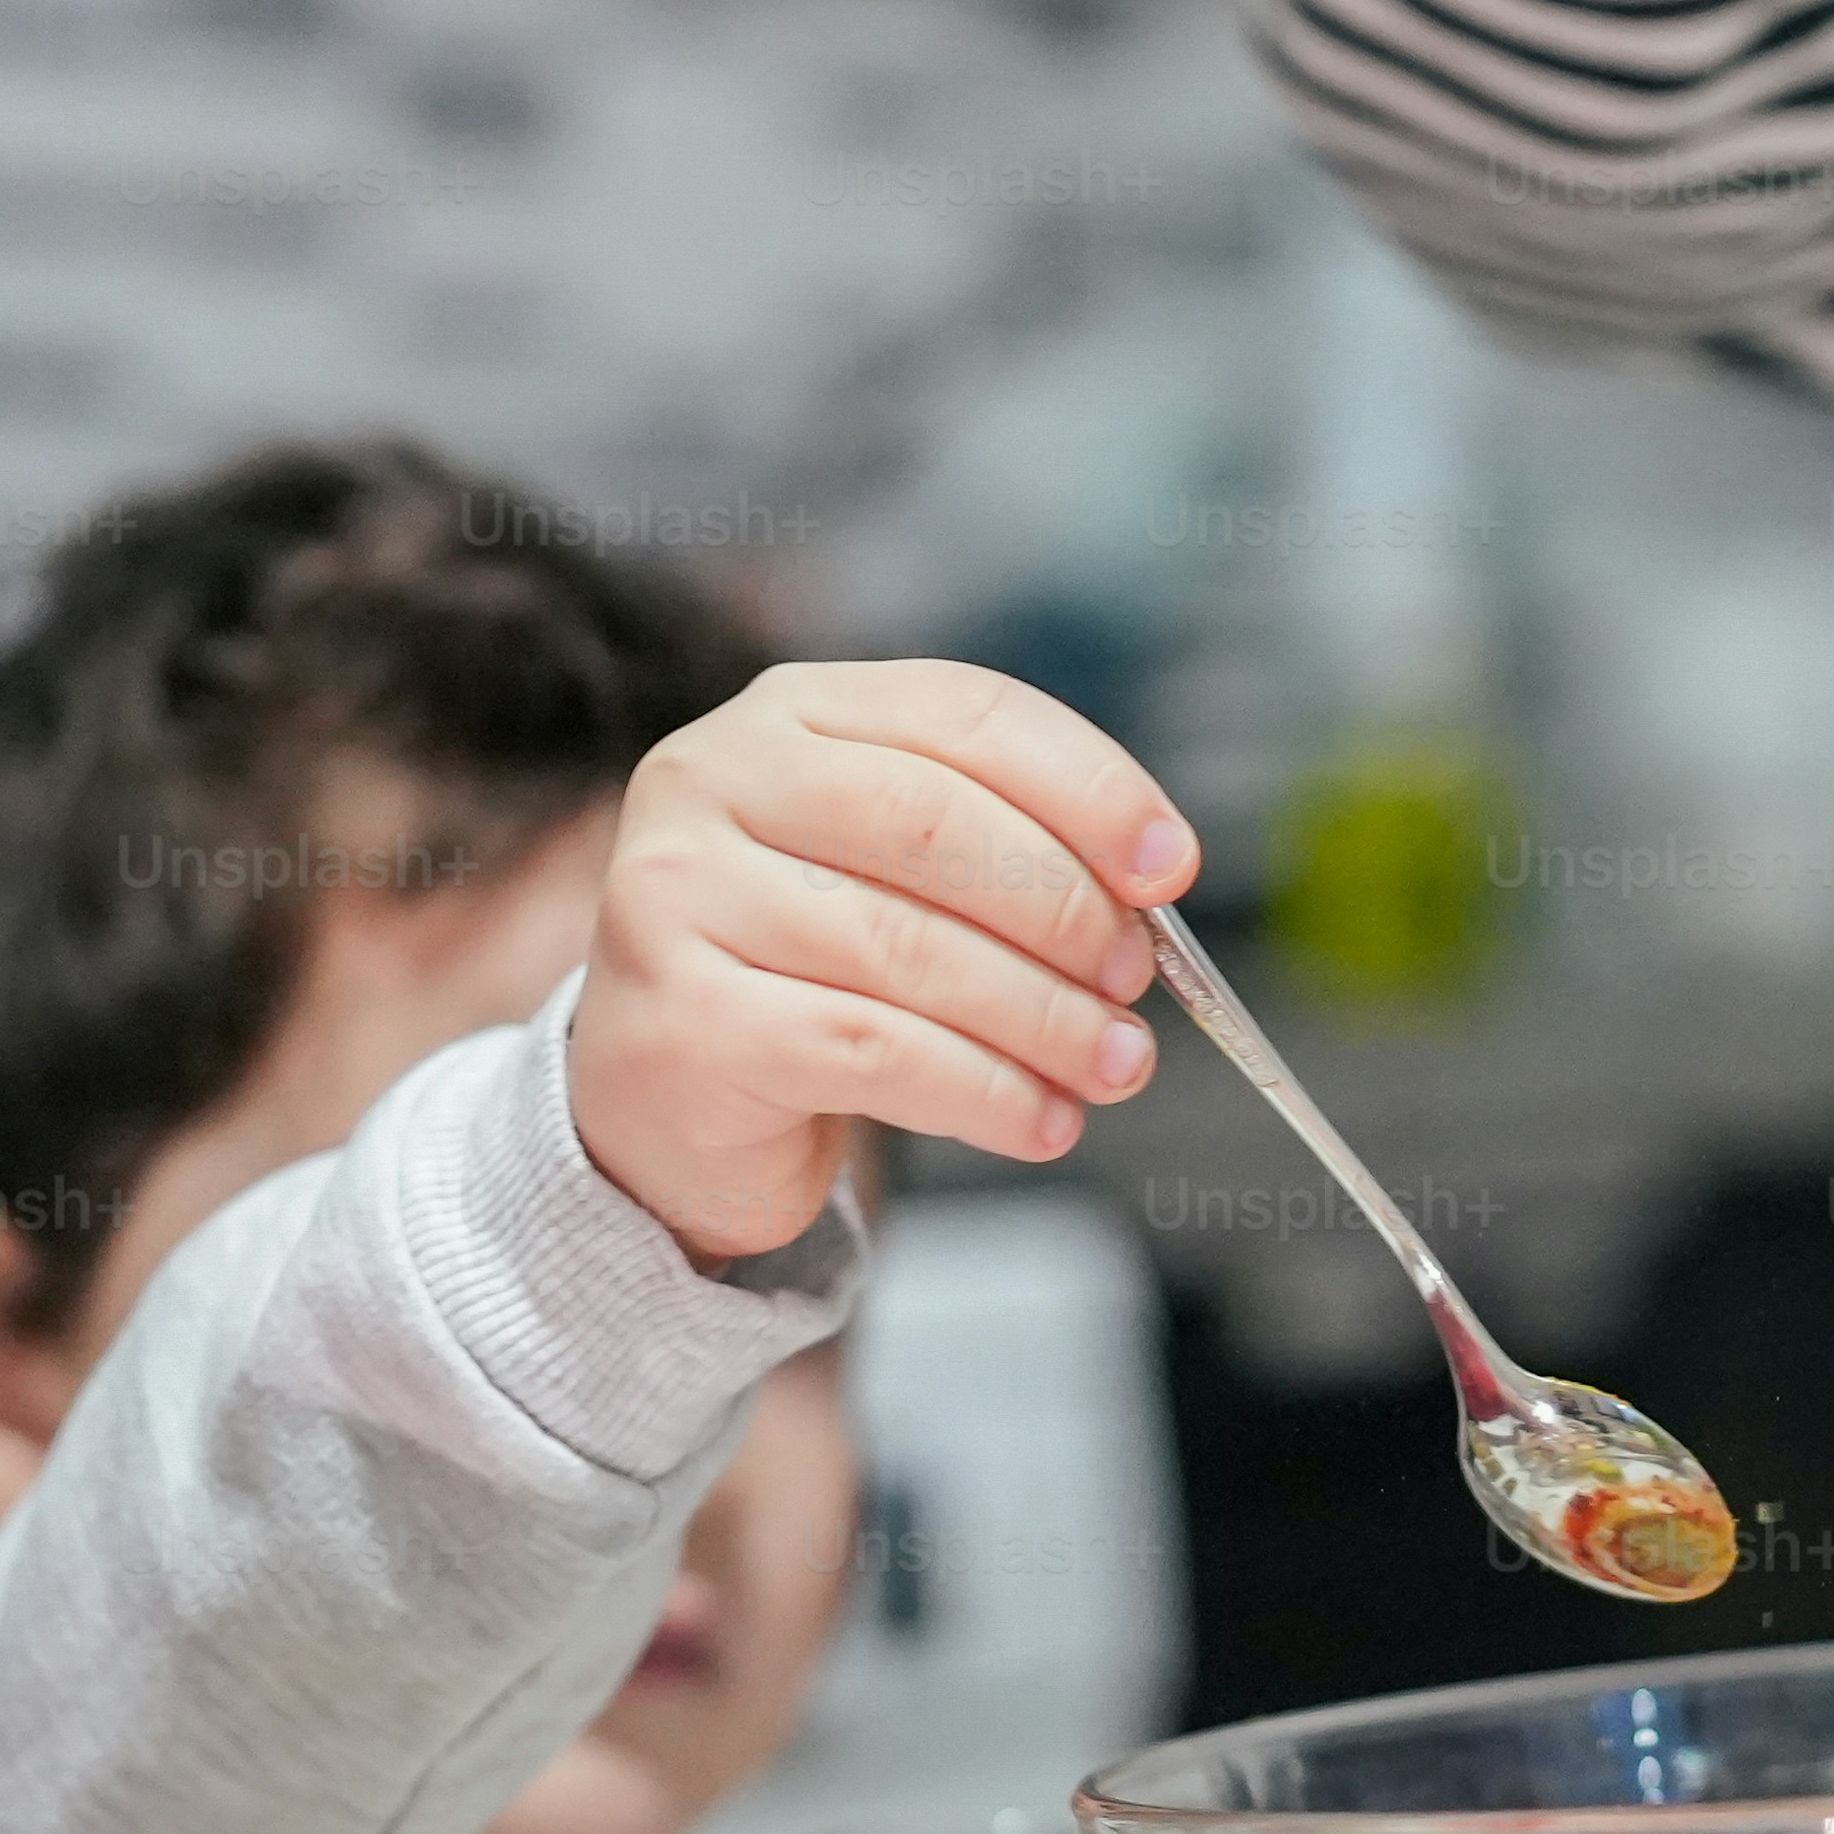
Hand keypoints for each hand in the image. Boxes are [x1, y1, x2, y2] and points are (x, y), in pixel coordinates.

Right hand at [572, 661, 1192, 1262]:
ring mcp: (677, 897)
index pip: (963, 712)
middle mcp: (712, 778)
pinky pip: (872, 1052)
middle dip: (1067, 911)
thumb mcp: (894, 873)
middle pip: (939, 825)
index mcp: (787, 712)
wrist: (661, 1102)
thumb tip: (1153, 882)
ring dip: (1043, 1019)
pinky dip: (983, 1093)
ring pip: (911, 951)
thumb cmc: (806, 971)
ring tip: (1114, 1065)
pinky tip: (1040, 1121)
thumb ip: (1003, 848)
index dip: (1089, 787)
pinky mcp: (680, 1021)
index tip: (1172, 869)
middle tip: (1135, 984)